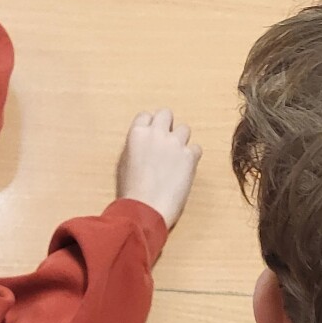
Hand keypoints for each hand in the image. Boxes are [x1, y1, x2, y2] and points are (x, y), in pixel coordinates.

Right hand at [116, 109, 200, 229]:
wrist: (145, 209)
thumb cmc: (131, 191)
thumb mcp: (125, 163)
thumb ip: (136, 146)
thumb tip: (144, 144)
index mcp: (137, 133)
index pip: (146, 116)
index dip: (150, 126)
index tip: (151, 136)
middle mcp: (157, 133)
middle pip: (166, 113)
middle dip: (167, 125)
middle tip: (166, 142)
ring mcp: (175, 143)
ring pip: (184, 128)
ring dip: (181, 140)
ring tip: (176, 158)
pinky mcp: (190, 156)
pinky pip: (196, 148)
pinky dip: (192, 156)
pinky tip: (185, 169)